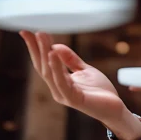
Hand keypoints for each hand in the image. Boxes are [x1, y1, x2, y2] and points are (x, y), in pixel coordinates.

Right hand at [20, 31, 140, 139]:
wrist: (115, 108)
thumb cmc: (100, 91)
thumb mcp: (84, 70)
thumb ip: (71, 60)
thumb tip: (56, 46)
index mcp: (58, 82)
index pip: (43, 62)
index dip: (34, 48)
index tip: (26, 32)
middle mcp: (57, 89)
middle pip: (43, 66)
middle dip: (37, 48)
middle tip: (33, 31)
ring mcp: (64, 95)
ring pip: (50, 72)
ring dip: (44, 53)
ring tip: (41, 37)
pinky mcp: (73, 99)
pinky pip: (62, 82)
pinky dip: (56, 67)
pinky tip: (53, 54)